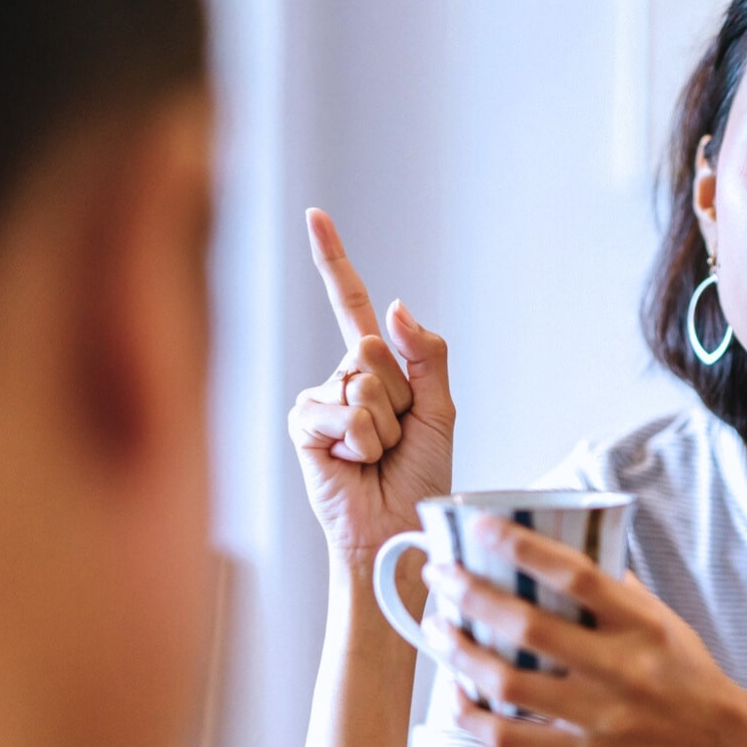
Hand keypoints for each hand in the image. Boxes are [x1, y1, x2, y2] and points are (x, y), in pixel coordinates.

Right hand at [288, 209, 453, 556]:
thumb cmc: (419, 479)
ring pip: (364, 381)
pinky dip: (361, 440)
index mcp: (377, 368)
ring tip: (379, 455)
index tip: (315, 215)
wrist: (396, 530)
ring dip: (385, 425)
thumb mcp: (441, 410)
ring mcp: (321, 400)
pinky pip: (343, 410)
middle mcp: (343, 377)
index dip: (333, 259)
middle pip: (375, 350)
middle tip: (398, 437)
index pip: (349, 304)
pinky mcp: (304, 426)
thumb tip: (393, 306)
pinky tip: (355, 463)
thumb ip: (427, 353)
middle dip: (402, 397)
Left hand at [420, 520, 746, 746]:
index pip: (577, 575)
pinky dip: (471, 716)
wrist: (716, 743)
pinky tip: (451, 692)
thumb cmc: (683, 667)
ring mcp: (599, 714)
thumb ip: (611, 587)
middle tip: (439, 574)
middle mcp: (619, 667)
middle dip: (472, 596)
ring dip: (460, 653)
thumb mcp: (660, 617)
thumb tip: (550, 547)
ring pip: (510, 684)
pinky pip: (511, 739)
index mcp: (639, 623)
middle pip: (529, 628)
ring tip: (435, 626)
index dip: (523, 547)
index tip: (478, 525)